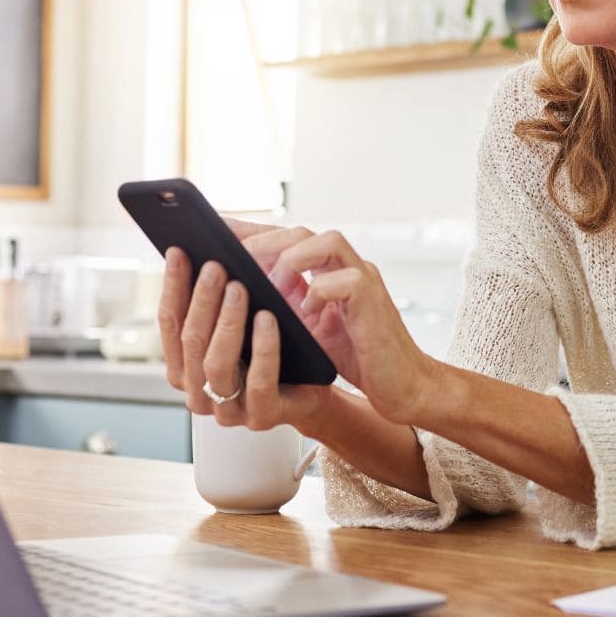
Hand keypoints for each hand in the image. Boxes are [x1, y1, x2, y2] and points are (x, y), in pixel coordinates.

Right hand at [157, 248, 333, 431]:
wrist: (316, 385)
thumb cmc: (275, 343)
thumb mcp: (243, 315)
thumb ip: (218, 288)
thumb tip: (203, 241)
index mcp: (186, 366)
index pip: (169, 323)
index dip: (173, 286)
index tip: (178, 251)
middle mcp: (199, 391)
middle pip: (190, 341)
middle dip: (201, 300)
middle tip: (216, 266)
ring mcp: (228, 410)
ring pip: (216, 364)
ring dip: (226, 322)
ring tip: (239, 288)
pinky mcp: (261, 417)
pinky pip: (259, 382)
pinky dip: (263, 347)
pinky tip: (267, 318)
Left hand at [243, 227, 440, 425]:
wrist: (400, 385)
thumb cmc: (356, 356)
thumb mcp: (308, 327)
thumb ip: (285, 304)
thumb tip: (238, 294)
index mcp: (328, 269)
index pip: (286, 237)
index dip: (252, 231)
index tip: (215, 232)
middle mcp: (347, 266)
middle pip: (303, 231)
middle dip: (264, 241)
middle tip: (234, 259)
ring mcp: (364, 279)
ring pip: (327, 242)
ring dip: (291, 260)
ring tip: (269, 285)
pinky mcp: (374, 301)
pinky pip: (347, 281)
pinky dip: (320, 292)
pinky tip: (305, 312)